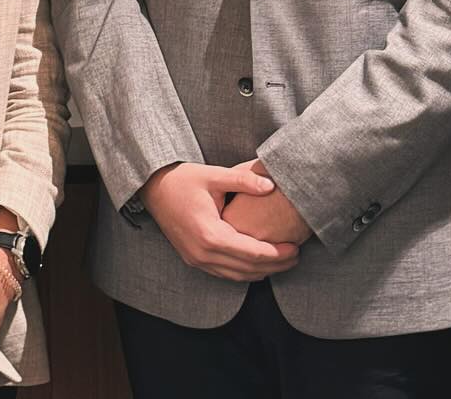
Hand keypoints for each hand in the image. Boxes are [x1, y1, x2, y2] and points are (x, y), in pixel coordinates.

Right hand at [138, 161, 299, 281]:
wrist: (153, 189)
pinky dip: (245, 271)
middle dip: (275, 265)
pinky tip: (259, 263)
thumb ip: (243, 181)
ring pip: (237, 276)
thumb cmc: (183, 180)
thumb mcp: (213, 175)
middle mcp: (203, 253)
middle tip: (296, 256)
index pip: (252, 253)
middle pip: (248, 269)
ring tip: (283, 261)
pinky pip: (225, 273)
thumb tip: (271, 185)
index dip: (277, 253)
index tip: (296, 247)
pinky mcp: (194, 259)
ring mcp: (197, 259)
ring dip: (262, 271)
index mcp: (210, 234)